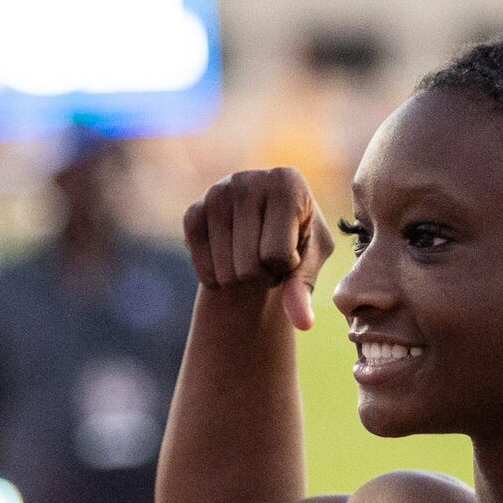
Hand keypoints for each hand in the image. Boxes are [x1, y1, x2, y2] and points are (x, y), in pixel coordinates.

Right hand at [183, 167, 332, 331]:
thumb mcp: (311, 259)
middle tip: (269, 257)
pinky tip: (229, 258)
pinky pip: (204, 270)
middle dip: (264, 276)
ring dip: (242, 278)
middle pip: (250, 266)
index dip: (288, 268)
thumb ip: (305, 288)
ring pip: (227, 272)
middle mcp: (247, 180)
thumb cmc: (296, 241)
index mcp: (287, 181)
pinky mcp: (192, 212)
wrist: (261, 228)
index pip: (280, 255)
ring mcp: (215, 194)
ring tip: (251, 255)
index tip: (291, 250)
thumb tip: (303, 323)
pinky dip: (218, 278)